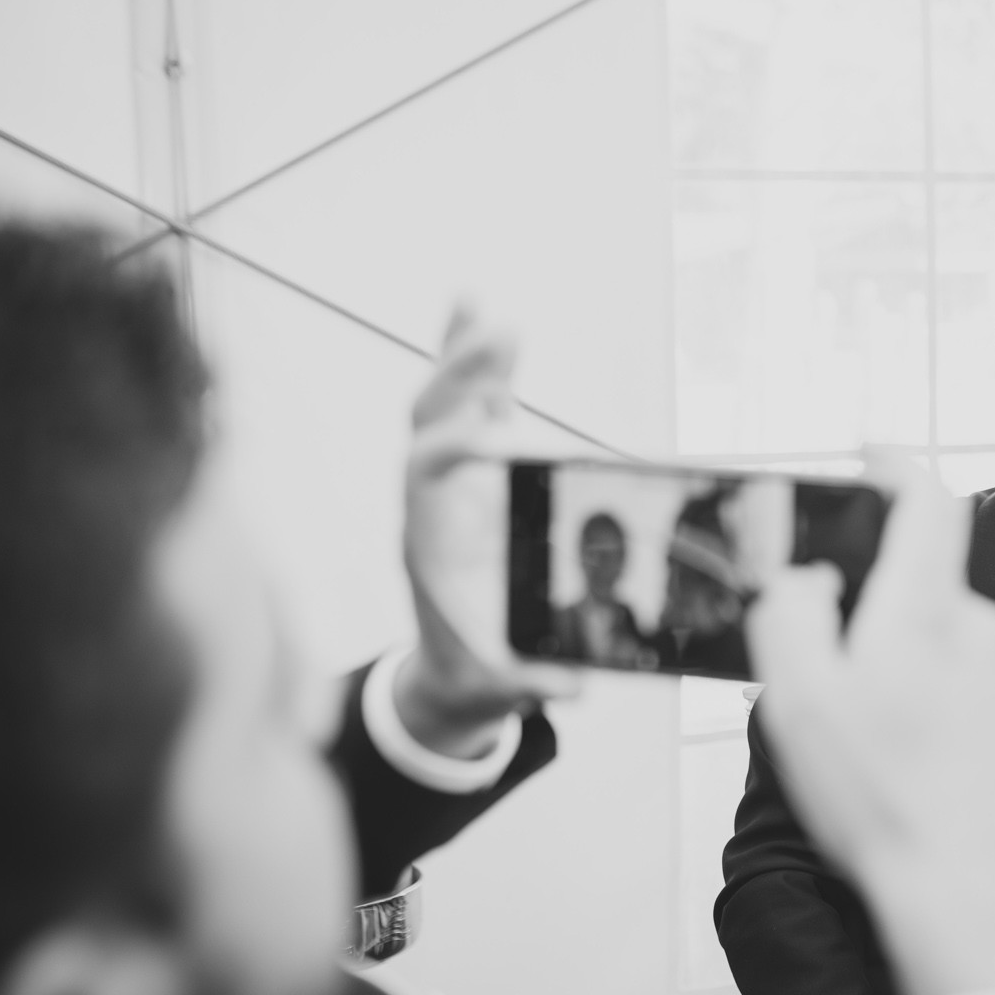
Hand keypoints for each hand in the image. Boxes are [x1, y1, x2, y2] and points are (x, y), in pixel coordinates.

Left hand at [396, 305, 578, 756]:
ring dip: (464, 357)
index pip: (426, 475)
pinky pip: (470, 406)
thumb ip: (529, 682)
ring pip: (445, 404)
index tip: (491, 437)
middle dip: (459, 377)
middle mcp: (432, 501)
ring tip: (483, 310)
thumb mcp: (502, 683)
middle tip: (499, 336)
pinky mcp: (474, 471)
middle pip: (430, 422)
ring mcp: (450, 480)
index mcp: (432, 541)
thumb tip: (568, 685)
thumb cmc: (481, 669)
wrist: (455, 668)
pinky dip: (473, 360)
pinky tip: (477, 309)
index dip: (454, 449)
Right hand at [747, 456, 994, 994]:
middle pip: (913, 572)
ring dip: (881, 657)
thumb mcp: (800, 696)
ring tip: (844, 729)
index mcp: (924, 607)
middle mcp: (973, 626)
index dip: (892, 463)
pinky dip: (907, 696)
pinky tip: (881, 755)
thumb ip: (793, 613)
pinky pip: (944, 676)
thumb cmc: (885, 797)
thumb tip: (808, 576)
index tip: (865, 454)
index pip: (925, 497)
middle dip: (859, 596)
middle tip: (811, 658)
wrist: (966, 887)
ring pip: (924, 631)